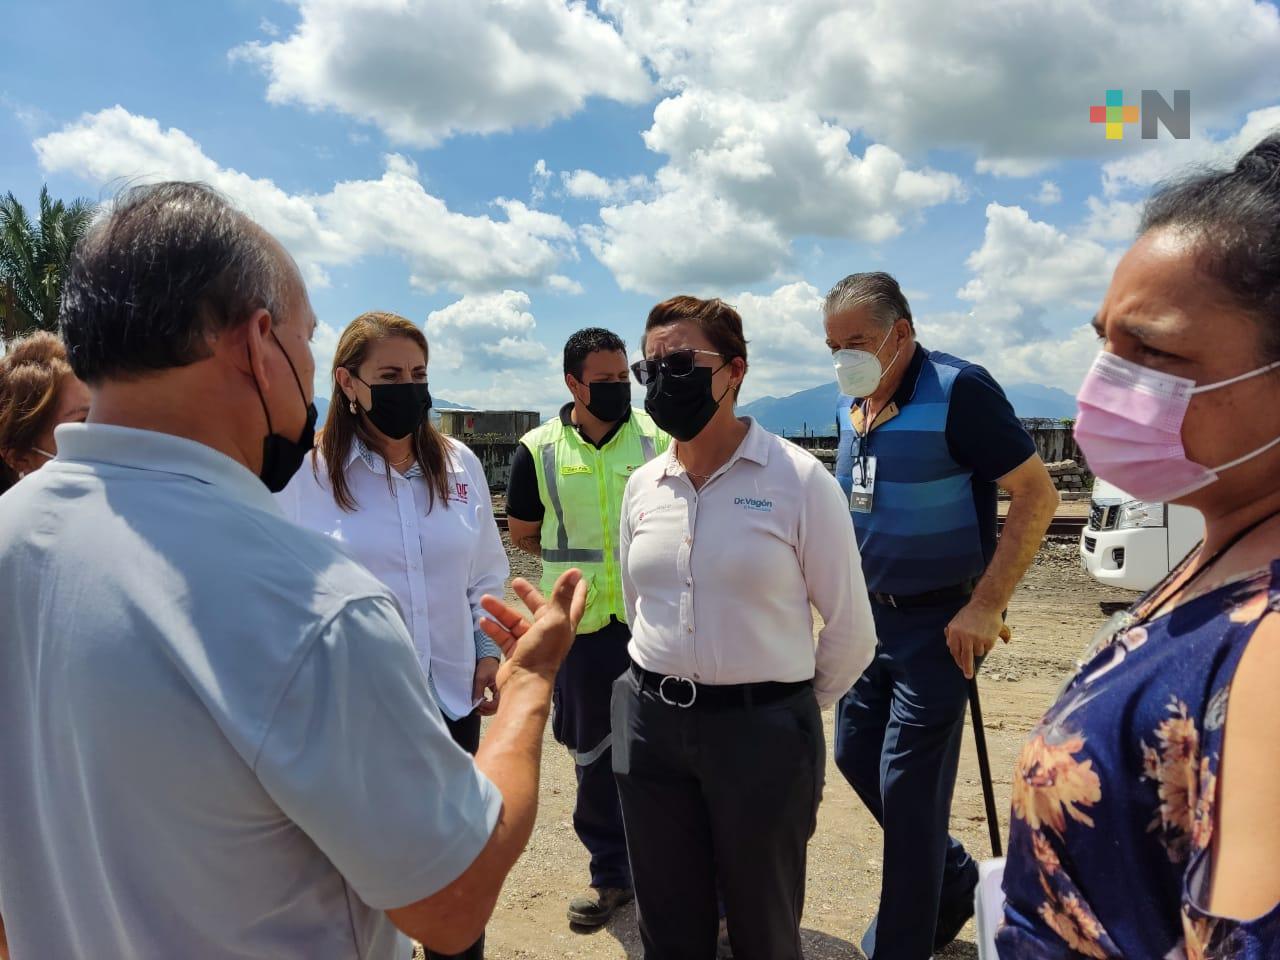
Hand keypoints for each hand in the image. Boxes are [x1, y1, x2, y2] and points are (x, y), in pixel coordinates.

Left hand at [472, 656, 500, 715]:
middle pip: (495, 709)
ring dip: (484, 710)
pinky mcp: (495, 694)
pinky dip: (485, 706)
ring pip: (493, 708)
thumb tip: (475, 703)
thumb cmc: (486, 666)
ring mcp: (498, 694)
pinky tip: (480, 702)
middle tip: (475, 707)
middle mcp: (501, 693)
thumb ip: (478, 691)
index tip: (478, 703)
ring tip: (476, 706)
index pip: (496, 704)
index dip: (486, 706)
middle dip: (484, 710)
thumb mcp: (480, 678)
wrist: (487, 659)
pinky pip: (491, 704)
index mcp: (501, 688)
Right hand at [479, 571, 586, 687]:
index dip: (576, 591)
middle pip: (539, 610)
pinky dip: (494, 629)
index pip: (573, 604)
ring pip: (516, 622)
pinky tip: (483, 621)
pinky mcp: (515, 653)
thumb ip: (562, 595)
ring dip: (501, 611)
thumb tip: (576, 571)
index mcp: (563, 625)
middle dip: (528, 596)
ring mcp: (531, 643)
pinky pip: (504, 637)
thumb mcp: (554, 619)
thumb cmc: (542, 650)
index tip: (577, 576)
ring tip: (484, 599)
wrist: (523, 683)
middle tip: (516, 582)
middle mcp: (549, 633)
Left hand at [944, 601, 1011, 679]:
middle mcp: (965, 636)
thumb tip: (949, 646)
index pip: (954, 651)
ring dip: (978, 649)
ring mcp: (977, 638)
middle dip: (966, 668)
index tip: (961, 667)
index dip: (957, 660)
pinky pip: (987, 648)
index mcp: (954, 631)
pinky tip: (987, 634)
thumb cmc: (970, 614)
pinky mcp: (988, 639)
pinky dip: (987, 645)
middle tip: (968, 676)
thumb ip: (952, 634)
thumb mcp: (956, 621)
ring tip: (980, 636)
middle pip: (965, 657)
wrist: (986, 604)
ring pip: (977, 653)